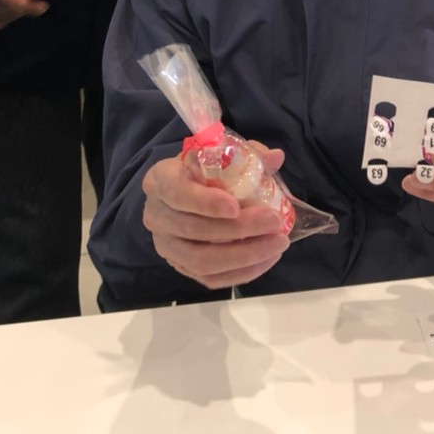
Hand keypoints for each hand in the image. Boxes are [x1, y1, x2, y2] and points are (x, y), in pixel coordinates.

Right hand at [0, 0, 47, 29]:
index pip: (20, 4)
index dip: (35, 7)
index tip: (44, 6)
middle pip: (14, 13)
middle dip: (26, 8)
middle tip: (31, 0)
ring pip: (6, 19)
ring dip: (15, 13)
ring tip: (16, 0)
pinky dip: (4, 17)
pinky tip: (5, 6)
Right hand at [142, 144, 291, 288]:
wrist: (183, 193)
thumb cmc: (201, 170)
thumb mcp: (218, 155)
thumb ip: (246, 155)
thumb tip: (276, 157)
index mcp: (160, 180)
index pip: (177, 192)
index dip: (205, 202)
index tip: (236, 206)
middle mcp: (156, 215)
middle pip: (193, 229)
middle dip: (238, 229)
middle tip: (274, 221)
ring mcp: (166, 245)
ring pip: (201, 260)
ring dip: (244, 255)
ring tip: (277, 244)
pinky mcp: (180, 267)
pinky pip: (209, 278)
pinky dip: (241, 273)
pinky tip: (266, 259)